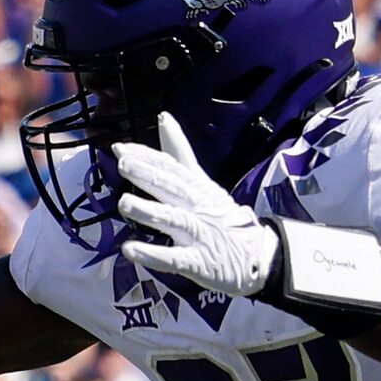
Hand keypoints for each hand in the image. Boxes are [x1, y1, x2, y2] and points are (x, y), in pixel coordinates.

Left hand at [113, 114, 277, 297]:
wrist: (259, 255)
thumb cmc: (222, 218)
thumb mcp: (204, 183)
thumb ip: (180, 155)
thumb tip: (163, 118)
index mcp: (199, 189)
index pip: (173, 169)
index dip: (148, 157)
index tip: (121, 148)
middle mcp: (199, 207)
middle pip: (173, 189)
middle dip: (148, 176)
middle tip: (123, 163)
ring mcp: (199, 235)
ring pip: (173, 220)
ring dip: (148, 211)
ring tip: (124, 202)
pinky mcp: (198, 262)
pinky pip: (173, 258)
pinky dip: (152, 253)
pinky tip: (130, 249)